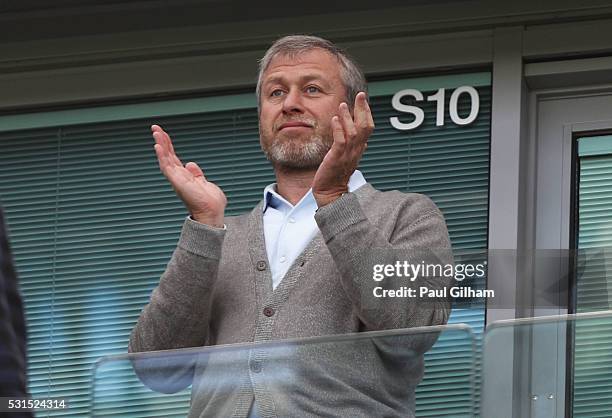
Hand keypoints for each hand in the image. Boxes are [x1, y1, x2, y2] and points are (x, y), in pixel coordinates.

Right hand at [152, 125, 226, 226]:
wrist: (211, 213)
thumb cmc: (210, 202)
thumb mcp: (203, 183)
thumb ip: (196, 174)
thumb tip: (190, 164)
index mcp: (184, 176)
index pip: (173, 157)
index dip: (168, 145)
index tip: (163, 133)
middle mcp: (178, 177)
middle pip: (167, 155)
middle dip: (161, 141)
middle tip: (155, 127)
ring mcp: (176, 179)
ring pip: (165, 158)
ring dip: (160, 144)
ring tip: (156, 132)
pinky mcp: (177, 181)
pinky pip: (166, 167)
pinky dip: (162, 156)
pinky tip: (158, 146)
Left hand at [312, 92, 373, 206]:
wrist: (330, 193)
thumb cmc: (336, 175)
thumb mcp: (348, 159)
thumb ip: (354, 148)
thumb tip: (362, 141)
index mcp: (359, 149)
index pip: (368, 128)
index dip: (367, 113)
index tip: (363, 100)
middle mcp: (356, 150)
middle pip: (365, 127)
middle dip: (363, 110)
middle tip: (361, 96)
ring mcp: (347, 155)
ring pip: (353, 132)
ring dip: (348, 117)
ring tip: (343, 105)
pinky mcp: (336, 158)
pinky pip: (340, 142)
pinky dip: (339, 129)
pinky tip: (335, 120)